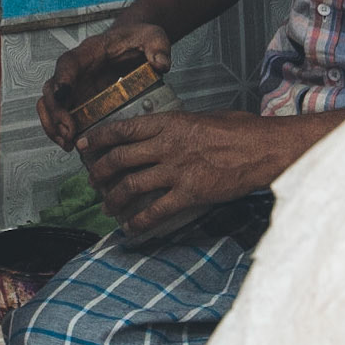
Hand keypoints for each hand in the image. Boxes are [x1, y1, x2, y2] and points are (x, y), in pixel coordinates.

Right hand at [37, 22, 172, 147]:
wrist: (133, 44)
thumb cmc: (138, 39)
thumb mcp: (152, 37)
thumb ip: (158, 47)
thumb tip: (161, 64)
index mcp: (90, 52)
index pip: (68, 62)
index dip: (62, 78)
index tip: (62, 94)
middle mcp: (76, 70)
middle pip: (52, 88)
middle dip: (56, 112)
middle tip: (69, 132)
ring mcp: (75, 87)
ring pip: (50, 105)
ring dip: (53, 125)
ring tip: (68, 144)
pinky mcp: (79, 101)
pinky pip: (60, 116)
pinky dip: (60, 131)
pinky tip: (71, 145)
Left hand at [77, 110, 276, 235]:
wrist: (260, 148)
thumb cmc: (237, 130)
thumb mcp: (201, 117)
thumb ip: (177, 126)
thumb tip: (163, 134)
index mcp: (168, 123)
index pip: (122, 129)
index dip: (99, 139)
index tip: (84, 146)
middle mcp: (166, 146)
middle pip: (120, 159)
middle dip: (100, 172)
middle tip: (92, 180)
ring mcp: (176, 170)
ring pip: (131, 186)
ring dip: (114, 199)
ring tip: (106, 207)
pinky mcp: (189, 193)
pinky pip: (155, 210)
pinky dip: (139, 221)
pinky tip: (131, 227)